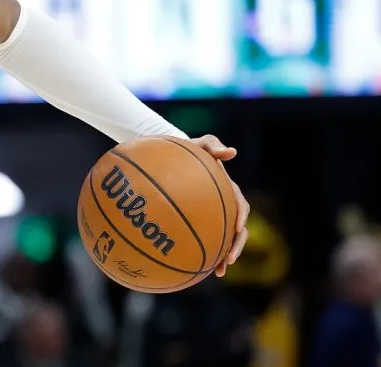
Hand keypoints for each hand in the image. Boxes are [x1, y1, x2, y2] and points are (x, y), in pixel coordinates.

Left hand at [190, 134, 248, 276]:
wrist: (174, 156)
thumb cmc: (189, 149)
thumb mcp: (201, 143)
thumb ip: (213, 145)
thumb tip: (231, 151)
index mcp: (228, 189)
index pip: (240, 205)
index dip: (241, 217)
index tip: (238, 228)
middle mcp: (223, 204)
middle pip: (237, 230)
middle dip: (236, 246)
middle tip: (229, 260)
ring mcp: (212, 214)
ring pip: (223, 239)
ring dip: (223, 256)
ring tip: (217, 273)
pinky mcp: (199, 220)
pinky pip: (202, 238)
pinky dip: (201, 252)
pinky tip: (192, 267)